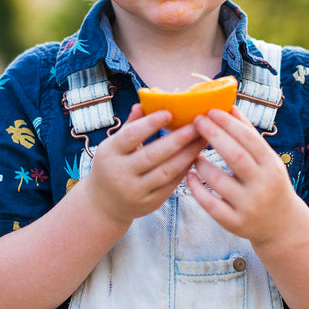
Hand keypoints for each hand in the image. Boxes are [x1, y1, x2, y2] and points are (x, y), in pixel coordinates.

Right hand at [80, 103, 206, 226]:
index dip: (150, 124)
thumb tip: (143, 102)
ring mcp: (135, 191)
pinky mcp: (149, 203)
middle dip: (178, 139)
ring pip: (166, 171)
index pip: (131, 136)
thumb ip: (130, 125)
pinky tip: (196, 156)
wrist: (104, 205)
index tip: (170, 112)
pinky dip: (185, 169)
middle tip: (198, 124)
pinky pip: (171, 185)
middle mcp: (120, 173)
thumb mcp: (113, 145)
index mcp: (109, 153)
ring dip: (188, 154)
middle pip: (152, 155)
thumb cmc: (111, 166)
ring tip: (204, 139)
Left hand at [187, 107, 300, 246]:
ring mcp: (249, 206)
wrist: (281, 225)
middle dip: (214, 136)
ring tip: (192, 151)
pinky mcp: (235, 223)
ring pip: (219, 181)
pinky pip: (211, 205)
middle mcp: (262, 185)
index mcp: (272, 165)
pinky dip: (197, 189)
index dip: (229, 123)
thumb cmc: (269, 183)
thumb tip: (229, 106)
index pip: (249, 139)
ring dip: (202, 164)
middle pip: (236, 156)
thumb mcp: (267, 159)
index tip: (211, 110)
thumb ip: (248, 134)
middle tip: (197, 121)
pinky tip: (189, 176)